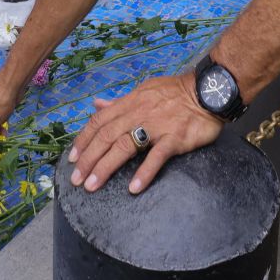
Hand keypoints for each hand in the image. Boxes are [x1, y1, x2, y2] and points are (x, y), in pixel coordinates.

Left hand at [67, 73, 223, 195]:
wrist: (207, 91)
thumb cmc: (175, 93)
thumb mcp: (143, 91)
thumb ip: (120, 102)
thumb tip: (97, 104)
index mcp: (130, 102)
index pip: (100, 120)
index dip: (84, 139)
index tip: (72, 158)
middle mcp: (139, 112)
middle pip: (107, 136)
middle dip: (88, 158)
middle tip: (76, 179)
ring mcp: (157, 125)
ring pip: (125, 146)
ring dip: (106, 167)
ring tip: (92, 185)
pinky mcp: (175, 138)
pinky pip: (157, 156)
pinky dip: (144, 173)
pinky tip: (133, 188)